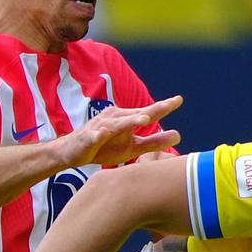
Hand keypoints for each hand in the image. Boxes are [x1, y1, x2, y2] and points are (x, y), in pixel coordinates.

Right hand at [65, 95, 183, 166]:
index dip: (163, 106)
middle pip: (136, 114)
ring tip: (144, 119)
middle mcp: (116, 118)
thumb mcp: (133, 147)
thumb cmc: (105, 147)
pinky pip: (94, 136)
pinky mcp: (88, 138)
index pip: (148, 113)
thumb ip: (154, 142)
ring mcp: (101, 127)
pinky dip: (98, 135)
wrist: (73, 152)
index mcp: (127, 120)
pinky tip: (102, 134)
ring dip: (129, 120)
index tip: (179, 99)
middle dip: (150, 110)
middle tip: (167, 105)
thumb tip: (178, 135)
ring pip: (117, 123)